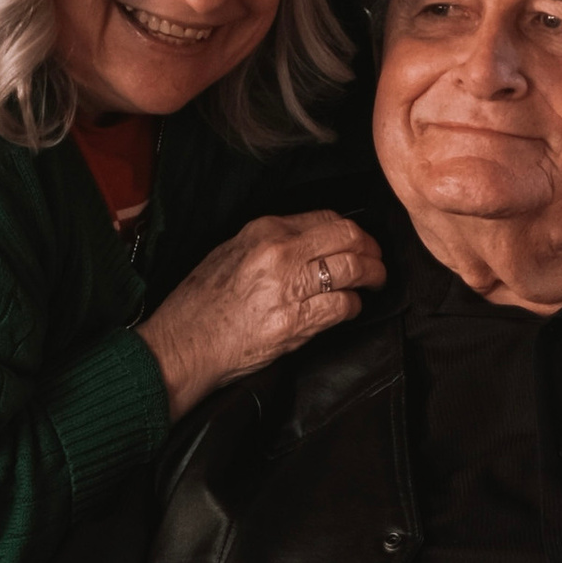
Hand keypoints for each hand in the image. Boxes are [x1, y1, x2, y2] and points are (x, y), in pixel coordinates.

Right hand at [137, 211, 387, 419]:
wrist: (184, 344)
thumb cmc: (201, 303)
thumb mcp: (230, 253)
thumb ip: (271, 242)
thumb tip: (311, 241)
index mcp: (264, 231)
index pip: (326, 218)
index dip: (352, 230)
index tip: (359, 241)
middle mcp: (279, 253)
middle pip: (349, 238)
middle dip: (372, 249)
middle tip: (377, 261)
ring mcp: (289, 286)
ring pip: (353, 270)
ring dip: (373, 277)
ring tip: (374, 283)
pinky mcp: (296, 321)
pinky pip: (342, 306)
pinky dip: (354, 306)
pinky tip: (351, 308)